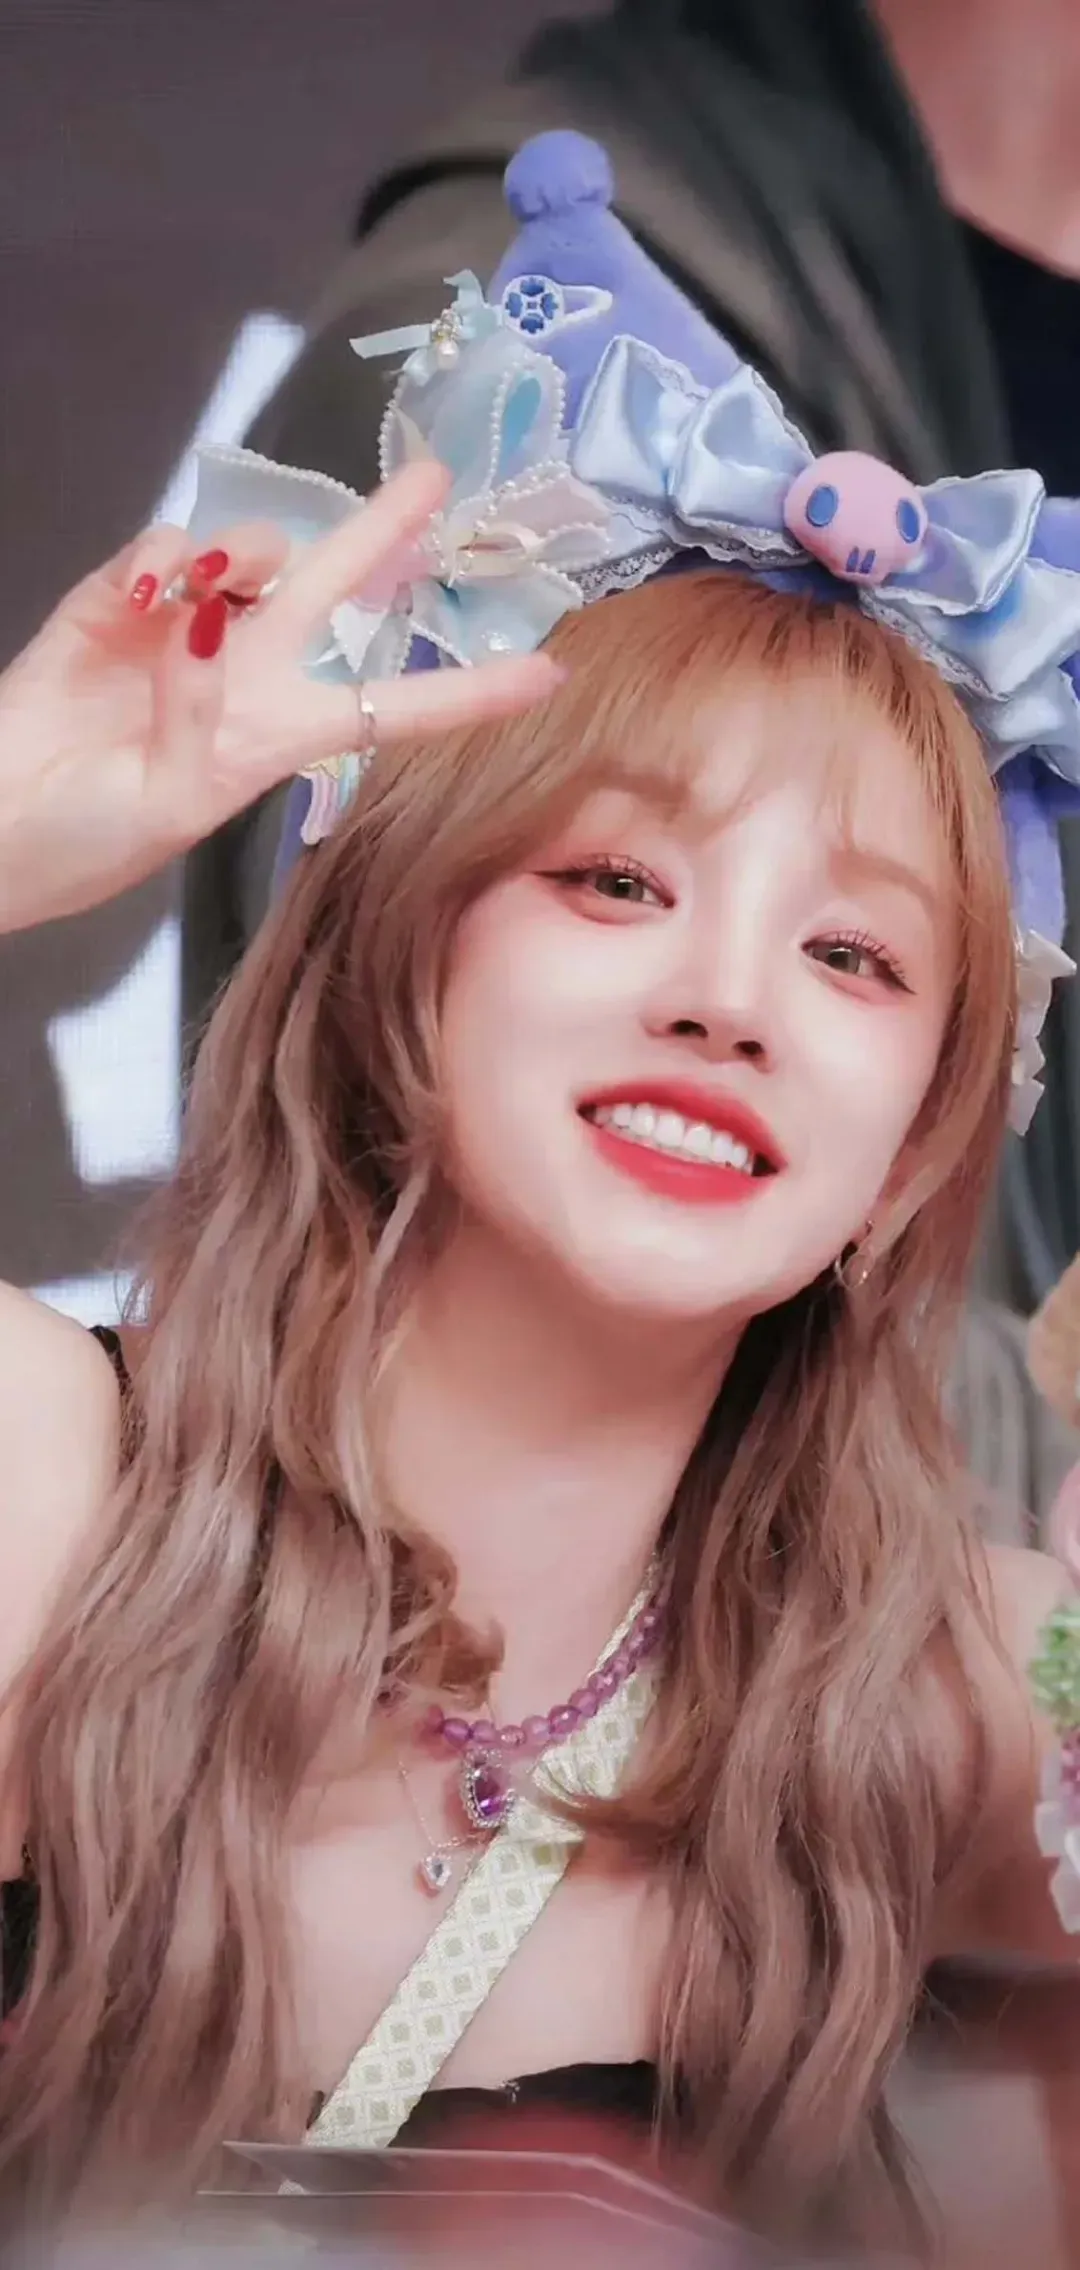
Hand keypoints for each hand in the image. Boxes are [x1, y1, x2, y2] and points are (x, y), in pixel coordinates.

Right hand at [0, 461, 559, 933]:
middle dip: (384, 531)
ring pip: (247, 555)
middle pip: (333, 591)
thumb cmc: (84, 841)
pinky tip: (146, 591)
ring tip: (213, 577)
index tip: (549, 675)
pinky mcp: (112, 604)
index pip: (393, 708)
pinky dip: (161, 558)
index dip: (470, 692)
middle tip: (437, 478)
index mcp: (276, 739)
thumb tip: (214, 622)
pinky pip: (157, 554)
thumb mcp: (166, 804)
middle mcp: (243, 674)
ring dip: (244, 550)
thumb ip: (198, 716)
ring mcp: (179, 632)